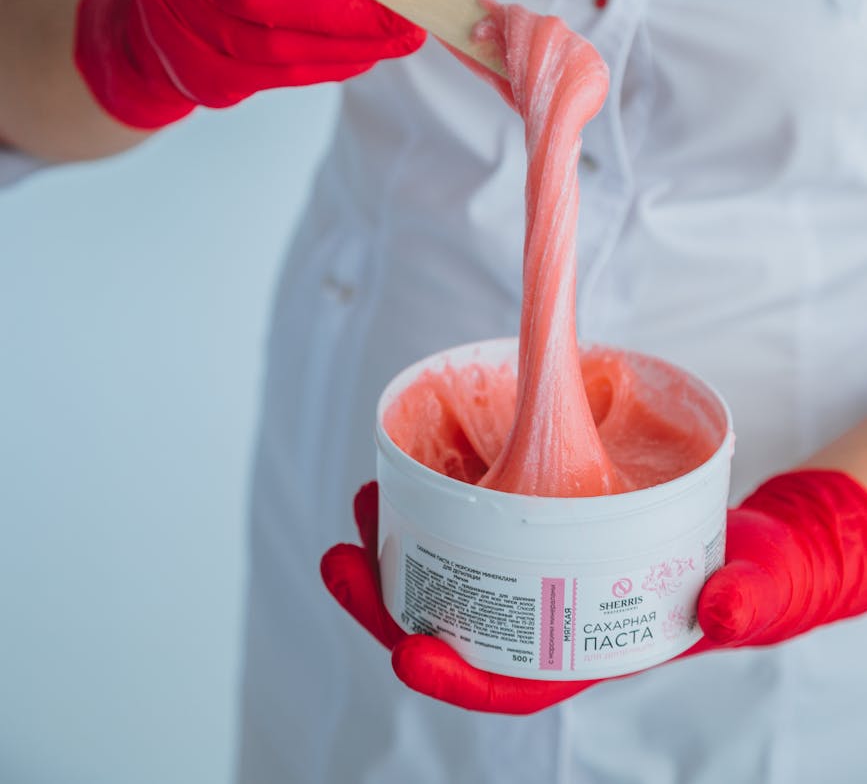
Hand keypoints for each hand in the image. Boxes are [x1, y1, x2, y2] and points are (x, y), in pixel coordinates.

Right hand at [74, 0, 425, 128]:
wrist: (148, 20)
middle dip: (348, 6)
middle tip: (409, 11)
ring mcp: (187, 30)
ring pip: (278, 47)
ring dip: (353, 45)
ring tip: (405, 35)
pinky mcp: (204, 78)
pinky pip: (281, 78)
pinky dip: (333, 66)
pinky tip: (368, 54)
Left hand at [321, 469, 866, 713]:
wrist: (756, 540)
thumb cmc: (755, 577)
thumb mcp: (758, 588)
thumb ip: (744, 600)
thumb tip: (723, 609)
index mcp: (591, 653)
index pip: (511, 682)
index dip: (456, 678)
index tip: (407, 649)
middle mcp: (551, 620)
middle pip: (455, 630)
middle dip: (388, 606)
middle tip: (342, 559)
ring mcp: (540, 575)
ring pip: (450, 578)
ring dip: (395, 550)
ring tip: (362, 503)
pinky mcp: (541, 528)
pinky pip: (474, 525)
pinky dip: (436, 504)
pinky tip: (409, 473)